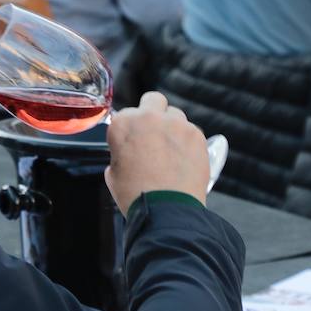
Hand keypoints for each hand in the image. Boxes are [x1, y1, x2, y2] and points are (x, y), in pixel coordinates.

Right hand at [104, 91, 208, 212]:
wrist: (166, 210)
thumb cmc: (136, 195)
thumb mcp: (113, 173)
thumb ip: (119, 154)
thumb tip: (127, 153)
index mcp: (123, 124)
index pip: (126, 114)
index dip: (131, 129)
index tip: (134, 140)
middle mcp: (149, 117)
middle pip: (153, 100)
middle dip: (154, 112)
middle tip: (154, 132)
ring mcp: (176, 124)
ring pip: (175, 115)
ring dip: (173, 127)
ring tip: (172, 151)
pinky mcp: (197, 135)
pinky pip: (192, 131)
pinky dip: (188, 142)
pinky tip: (184, 160)